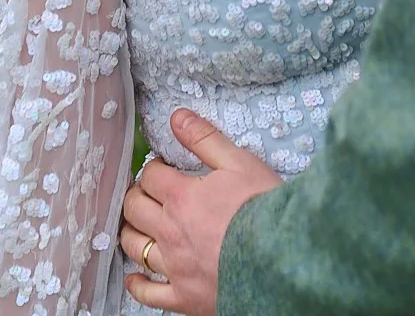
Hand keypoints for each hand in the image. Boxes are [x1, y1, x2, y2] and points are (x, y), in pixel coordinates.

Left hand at [120, 108, 282, 315]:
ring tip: (140, 225)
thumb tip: (177, 117)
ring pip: (135, 247)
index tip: (164, 169)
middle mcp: (170, 232)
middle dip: (137, 195)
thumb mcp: (239, 162)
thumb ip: (204, 138)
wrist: (283, 258)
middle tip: (148, 193)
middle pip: (135, 209)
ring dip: (132, 232)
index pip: (151, 176)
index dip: (155, 168)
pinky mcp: (184, 296)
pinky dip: (137, 284)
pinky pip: (149, 293)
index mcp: (181, 197)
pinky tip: (136, 276)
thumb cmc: (264, 209)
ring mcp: (175, 267)